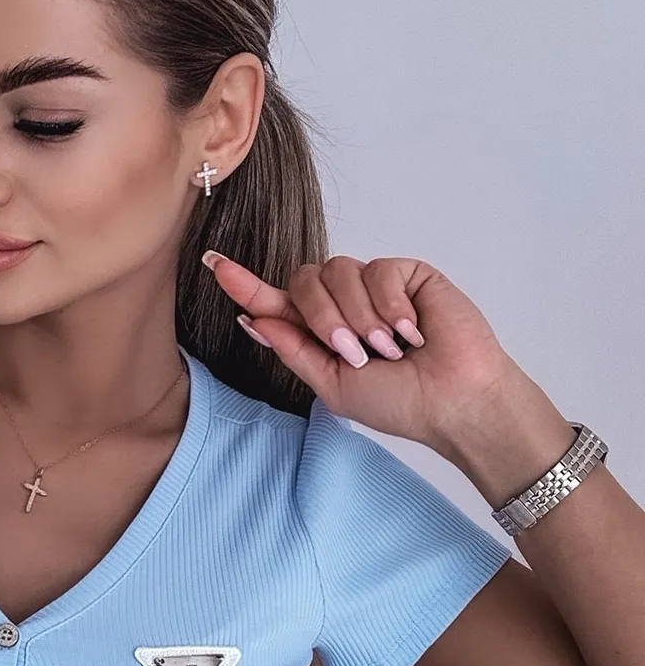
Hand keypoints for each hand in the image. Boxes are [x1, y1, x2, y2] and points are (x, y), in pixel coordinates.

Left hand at [204, 250, 516, 452]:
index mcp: (321, 332)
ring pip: (338, 272)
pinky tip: (413, 331)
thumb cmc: (399, 402)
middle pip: (303, 280)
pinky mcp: (407, 273)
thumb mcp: (331, 385)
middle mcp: (343, 303)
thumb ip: (293, 349)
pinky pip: (378, 271)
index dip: (245, 284)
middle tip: (354, 353)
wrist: (453, 402)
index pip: (277, 301)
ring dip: (359, 318)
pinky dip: (391, 307)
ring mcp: (375, 286)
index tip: (213, 263)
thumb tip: (252, 319)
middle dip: (322, 318)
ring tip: (389, 348)